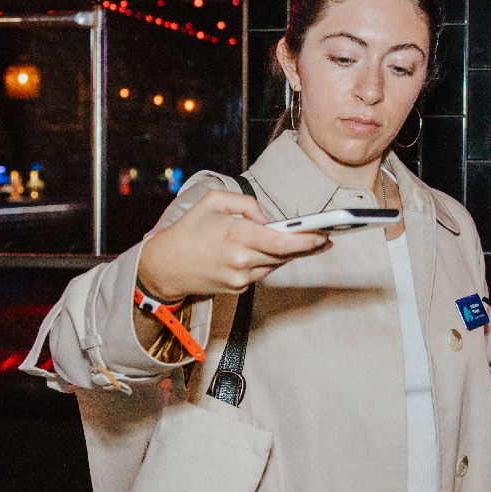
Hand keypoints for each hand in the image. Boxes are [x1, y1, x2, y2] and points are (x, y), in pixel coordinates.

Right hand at [137, 187, 328, 300]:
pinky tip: (269, 252)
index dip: (307, 240)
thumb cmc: (188, 231)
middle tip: (326, 237)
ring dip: (288, 253)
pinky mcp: (239, 289)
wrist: (164, 268)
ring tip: (303, 241)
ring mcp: (240, 278)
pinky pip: (263, 272)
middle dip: (307, 246)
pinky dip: (268, 261)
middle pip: (285, 254)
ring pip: (276, 264)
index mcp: (235, 235)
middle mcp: (241, 260)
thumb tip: (267, 217)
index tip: (324, 235)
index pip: (281, 241)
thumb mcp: (211, 202)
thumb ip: (244, 203)